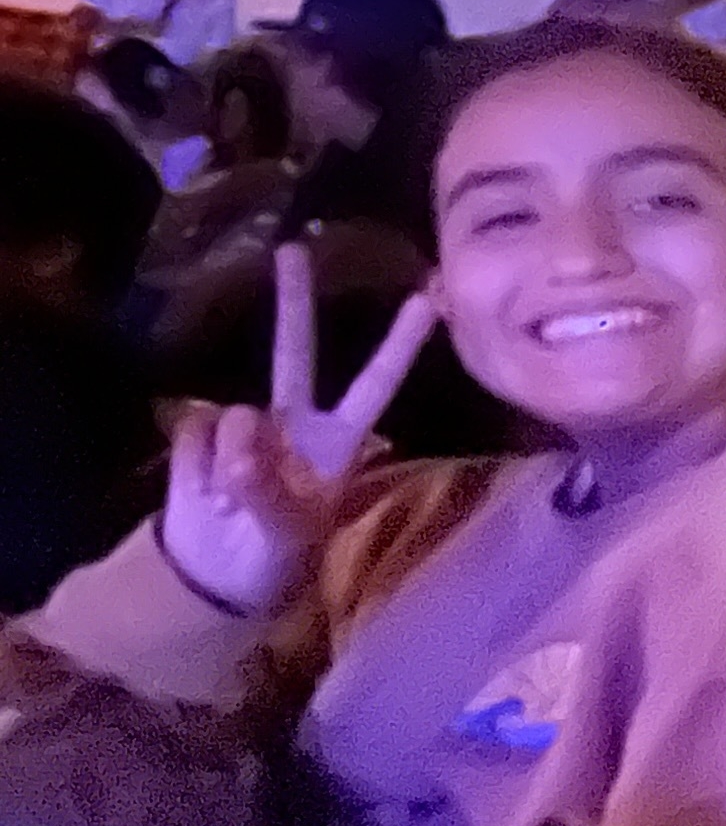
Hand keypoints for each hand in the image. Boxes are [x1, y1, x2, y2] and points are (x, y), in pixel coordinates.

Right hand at [156, 243, 440, 617]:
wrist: (217, 578)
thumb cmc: (278, 556)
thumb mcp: (290, 533)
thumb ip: (267, 488)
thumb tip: (238, 439)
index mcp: (340, 439)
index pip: (376, 384)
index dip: (400, 345)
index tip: (430, 298)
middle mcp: (295, 420)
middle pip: (295, 351)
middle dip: (292, 301)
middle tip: (293, 248)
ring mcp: (245, 423)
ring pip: (239, 415)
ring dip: (233, 456)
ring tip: (233, 498)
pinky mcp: (198, 434)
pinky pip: (197, 432)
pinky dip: (195, 464)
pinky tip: (202, 487)